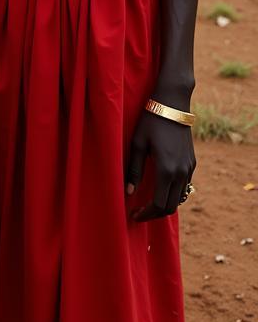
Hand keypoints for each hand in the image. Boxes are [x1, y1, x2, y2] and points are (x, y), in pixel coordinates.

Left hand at [126, 106, 195, 221]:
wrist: (172, 106)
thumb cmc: (150, 123)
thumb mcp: (137, 144)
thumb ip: (133, 169)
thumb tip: (128, 193)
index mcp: (167, 170)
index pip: (160, 204)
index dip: (147, 214)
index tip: (133, 215)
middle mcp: (182, 173)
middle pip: (171, 206)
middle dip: (155, 213)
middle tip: (138, 213)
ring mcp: (190, 169)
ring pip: (180, 198)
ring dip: (164, 204)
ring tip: (147, 203)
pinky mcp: (192, 163)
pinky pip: (184, 186)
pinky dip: (172, 194)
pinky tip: (159, 189)